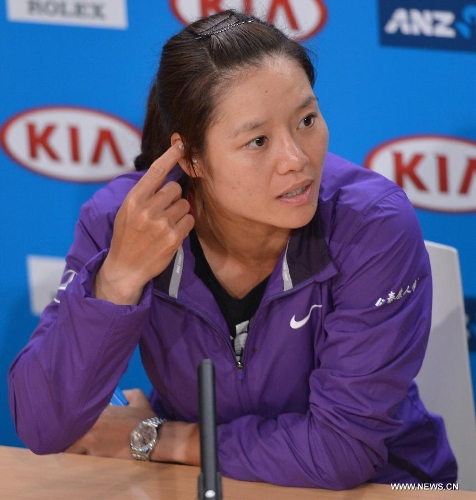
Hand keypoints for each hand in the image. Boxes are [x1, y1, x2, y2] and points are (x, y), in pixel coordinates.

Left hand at [65, 389, 154, 458]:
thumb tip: (124, 392)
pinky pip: (80, 456)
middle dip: (69, 430)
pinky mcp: (94, 455)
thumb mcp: (140, 398)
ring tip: (75, 446)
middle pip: (69, 428)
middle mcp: (92, 423)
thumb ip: (130, 392)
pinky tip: (82, 455)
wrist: (150, 438)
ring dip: (72, 445)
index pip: (80, 409)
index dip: (77, 414)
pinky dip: (79, 456)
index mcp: (100, 409)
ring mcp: (91, 440)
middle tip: (71, 432)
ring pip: (70, 444)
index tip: (78, 416)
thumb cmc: (144, 418)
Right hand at [95, 142, 194, 304]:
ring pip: (184, 204)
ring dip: (179, 212)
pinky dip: (184, 225)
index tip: (181, 145)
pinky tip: (172, 233)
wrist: (125, 268)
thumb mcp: (126, 212)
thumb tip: (165, 177)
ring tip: (165, 225)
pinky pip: (189, 220)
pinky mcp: (173, 237)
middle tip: (163, 211)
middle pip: (175, 188)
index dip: (170, 156)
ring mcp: (161, 223)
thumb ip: (144, 195)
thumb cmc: (126, 238)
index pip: (156, 171)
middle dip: (173, 197)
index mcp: (133, 199)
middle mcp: (147, 209)